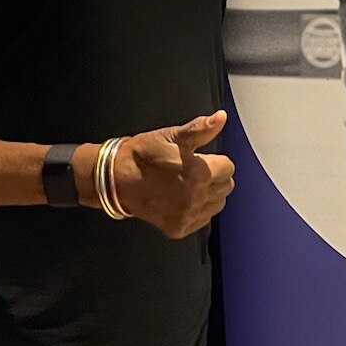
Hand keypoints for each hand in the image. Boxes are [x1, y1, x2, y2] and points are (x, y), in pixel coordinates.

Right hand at [98, 112, 233, 238]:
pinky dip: (197, 210)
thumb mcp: (172, 136)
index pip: (228, 167)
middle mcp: (196, 197)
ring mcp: (187, 215)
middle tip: (192, 171)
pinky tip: (181, 199)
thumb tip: (220, 117)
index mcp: (198, 173)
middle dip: (214, 177)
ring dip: (209, 194)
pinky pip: (203, 219)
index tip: (199, 159)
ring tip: (187, 185)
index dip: (215, 160)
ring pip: (217, 204)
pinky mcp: (179, 228)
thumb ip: (200, 129)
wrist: (117, 179)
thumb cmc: (143, 155)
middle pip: (226, 186)